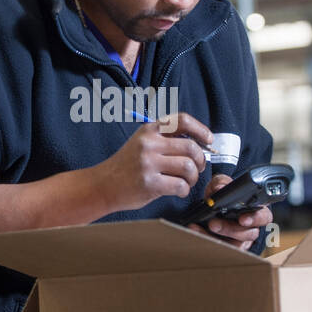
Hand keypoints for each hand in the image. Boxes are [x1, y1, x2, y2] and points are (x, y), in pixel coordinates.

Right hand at [95, 111, 213, 212]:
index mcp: (149, 130)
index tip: (208, 140)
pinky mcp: (150, 183)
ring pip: (188, 167)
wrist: (103, 185)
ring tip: (186, 181)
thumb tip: (199, 146)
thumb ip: (166, 141)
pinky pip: (180, 185)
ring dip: (193, 177)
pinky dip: (184, 190)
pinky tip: (178, 190)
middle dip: (201, 160)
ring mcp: (149, 163)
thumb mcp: (142, 143)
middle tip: (197, 168)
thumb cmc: (126, 166)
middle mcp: (149, 143)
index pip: (182, 121)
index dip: (201, 130)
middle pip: (191, 147)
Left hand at [186, 173, 272, 252]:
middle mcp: (251, 227)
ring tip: (205, 226)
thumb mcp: (221, 185)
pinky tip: (196, 230)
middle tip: (214, 224)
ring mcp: (240, 240)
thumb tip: (220, 187)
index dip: (255, 219)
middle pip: (249, 233)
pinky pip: (221, 248)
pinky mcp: (228, 247)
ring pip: (235, 244)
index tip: (243, 219)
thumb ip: (222, 183)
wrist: (209, 206)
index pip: (264, 217)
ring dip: (218, 236)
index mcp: (256, 211)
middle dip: (231, 229)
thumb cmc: (222, 196)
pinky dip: (207, 238)